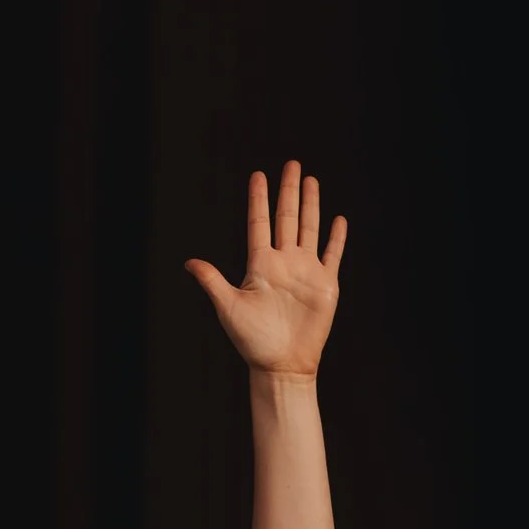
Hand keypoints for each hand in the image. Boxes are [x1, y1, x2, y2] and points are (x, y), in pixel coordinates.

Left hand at [187, 162, 345, 377]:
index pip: (260, 223)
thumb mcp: (229, 307)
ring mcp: (305, 272)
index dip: (259, 199)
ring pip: (309, 229)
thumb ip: (212, 282)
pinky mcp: (325, 285)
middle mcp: (283, 263)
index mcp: (260, 265)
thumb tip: (189, 263)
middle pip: (287, 218)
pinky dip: (336, 238)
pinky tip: (338, 220)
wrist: (282, 364)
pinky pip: (332, 255)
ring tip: (311, 180)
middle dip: (289, 191)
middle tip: (291, 165)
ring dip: (311, 205)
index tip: (259, 174)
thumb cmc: (253, 340)